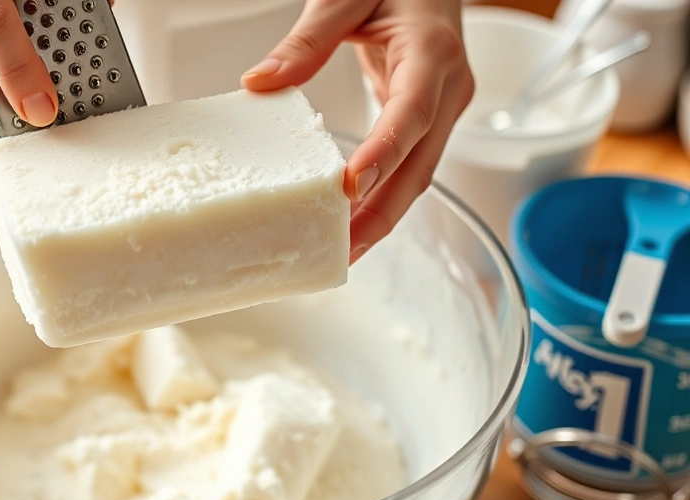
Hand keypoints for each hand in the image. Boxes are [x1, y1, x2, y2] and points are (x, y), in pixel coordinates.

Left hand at [241, 0, 473, 263]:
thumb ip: (307, 39)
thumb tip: (261, 82)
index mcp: (431, 53)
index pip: (410, 113)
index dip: (383, 154)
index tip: (350, 187)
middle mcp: (446, 87)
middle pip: (419, 164)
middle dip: (381, 213)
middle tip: (342, 250)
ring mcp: (443, 105)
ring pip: (418, 174)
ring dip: (383, 216)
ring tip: (343, 251)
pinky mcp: (429, 117)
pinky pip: (410, 165)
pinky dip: (384, 196)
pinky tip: (355, 221)